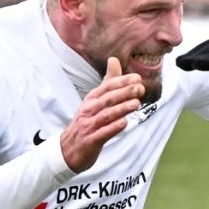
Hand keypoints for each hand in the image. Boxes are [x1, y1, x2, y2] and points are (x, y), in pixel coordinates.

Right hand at [60, 57, 145, 172]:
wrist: (68, 148)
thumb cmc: (86, 122)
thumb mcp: (95, 100)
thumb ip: (108, 82)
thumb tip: (114, 59)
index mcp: (92, 99)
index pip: (107, 87)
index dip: (121, 82)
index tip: (137, 78)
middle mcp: (89, 110)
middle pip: (107, 99)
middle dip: (124, 93)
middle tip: (139, 88)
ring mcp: (89, 125)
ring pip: (106, 115)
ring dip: (121, 109)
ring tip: (136, 104)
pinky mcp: (91, 140)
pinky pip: (103, 133)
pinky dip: (113, 128)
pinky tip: (124, 123)